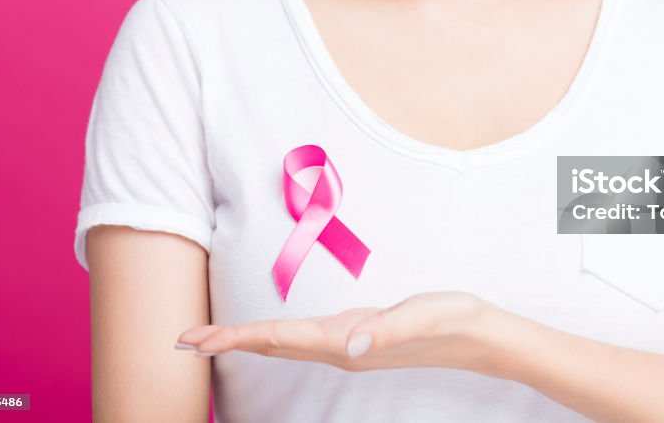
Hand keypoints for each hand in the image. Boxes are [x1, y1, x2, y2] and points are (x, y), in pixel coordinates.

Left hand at [174, 291, 501, 372]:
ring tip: (210, 338)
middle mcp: (342, 349)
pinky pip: (303, 339)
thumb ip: (386, 330)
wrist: (480, 338)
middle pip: (273, 346)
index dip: (237, 337)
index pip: (281, 338)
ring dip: (245, 340)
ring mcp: (349, 345)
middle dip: (227, 343)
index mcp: (348, 342)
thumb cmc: (453, 320)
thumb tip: (349, 344)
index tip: (199, 338)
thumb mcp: (423, 316)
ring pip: (285, 344)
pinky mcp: (359, 336)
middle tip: (183, 339)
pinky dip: (273, 336)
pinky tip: (266, 336)